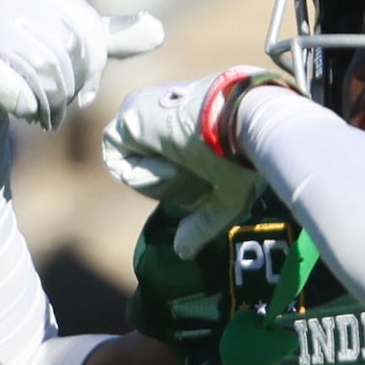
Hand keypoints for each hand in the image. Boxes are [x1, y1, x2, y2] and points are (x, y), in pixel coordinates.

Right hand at [0, 0, 161, 137]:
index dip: (94, 68)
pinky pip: (18, 93)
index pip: (88, 31)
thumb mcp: (68, 44)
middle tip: (65, 105)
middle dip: (73, 89)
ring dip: (53, 104)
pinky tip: (20, 109)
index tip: (86, 89)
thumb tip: (157, 30)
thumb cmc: (22, 59)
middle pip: (68, 53)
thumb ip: (110, 39)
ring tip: (46, 110)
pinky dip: (27, 109)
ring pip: (45, 74)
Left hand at [102, 68, 287, 256]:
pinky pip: (117, 157)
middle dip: (168, 186)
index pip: (169, 163)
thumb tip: (183, 252)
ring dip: (157, 181)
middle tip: (196, 180)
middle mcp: (164, 114)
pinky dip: (140, 174)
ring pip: (132, 163)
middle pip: (148, 165)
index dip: (182, 187)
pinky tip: (170, 166)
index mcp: (189, 124)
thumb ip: (203, 223)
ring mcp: (143, 111)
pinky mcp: (128, 116)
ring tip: (185, 170)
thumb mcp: (228, 197)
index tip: (206, 187)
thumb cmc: (247, 157)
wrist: (247, 125)